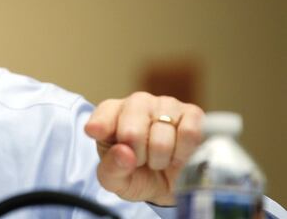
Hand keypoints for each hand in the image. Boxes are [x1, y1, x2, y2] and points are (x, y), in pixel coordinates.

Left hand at [84, 92, 203, 205]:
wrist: (170, 185)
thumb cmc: (136, 176)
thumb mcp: (115, 180)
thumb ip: (112, 168)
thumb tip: (124, 152)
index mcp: (111, 113)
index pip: (103, 114)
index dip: (100, 125)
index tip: (95, 133)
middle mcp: (137, 102)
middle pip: (132, 131)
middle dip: (137, 157)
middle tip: (141, 161)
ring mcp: (166, 104)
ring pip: (161, 136)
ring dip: (161, 159)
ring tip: (160, 158)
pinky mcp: (192, 113)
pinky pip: (188, 133)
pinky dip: (183, 154)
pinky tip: (178, 155)